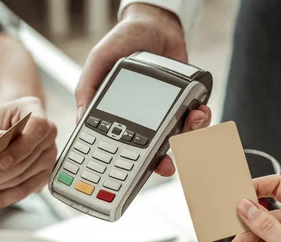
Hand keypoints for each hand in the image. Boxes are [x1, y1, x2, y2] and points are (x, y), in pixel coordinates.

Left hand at [0, 97, 57, 207]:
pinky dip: (1, 198)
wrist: (2, 133)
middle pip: (26, 160)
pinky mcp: (43, 177)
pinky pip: (23, 191)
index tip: (0, 161)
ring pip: (22, 179)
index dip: (21, 147)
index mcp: (34, 111)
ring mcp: (48, 157)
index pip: (38, 128)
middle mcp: (47, 135)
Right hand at [75, 3, 209, 176]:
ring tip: (189, 123)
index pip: (117, 147)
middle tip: (164, 165)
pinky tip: (199, 111)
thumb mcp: (97, 61)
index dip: (122, 167)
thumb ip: (87, 88)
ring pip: (176, 141)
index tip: (129, 178)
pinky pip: (195, 122)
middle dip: (159, 163)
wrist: (154, 24)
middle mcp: (140, 120)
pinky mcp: (183, 105)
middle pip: (149, 153)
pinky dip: (200, 121)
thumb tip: (80, 121)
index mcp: (116, 115)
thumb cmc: (122, 41)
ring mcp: (163, 115)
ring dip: (186, 139)